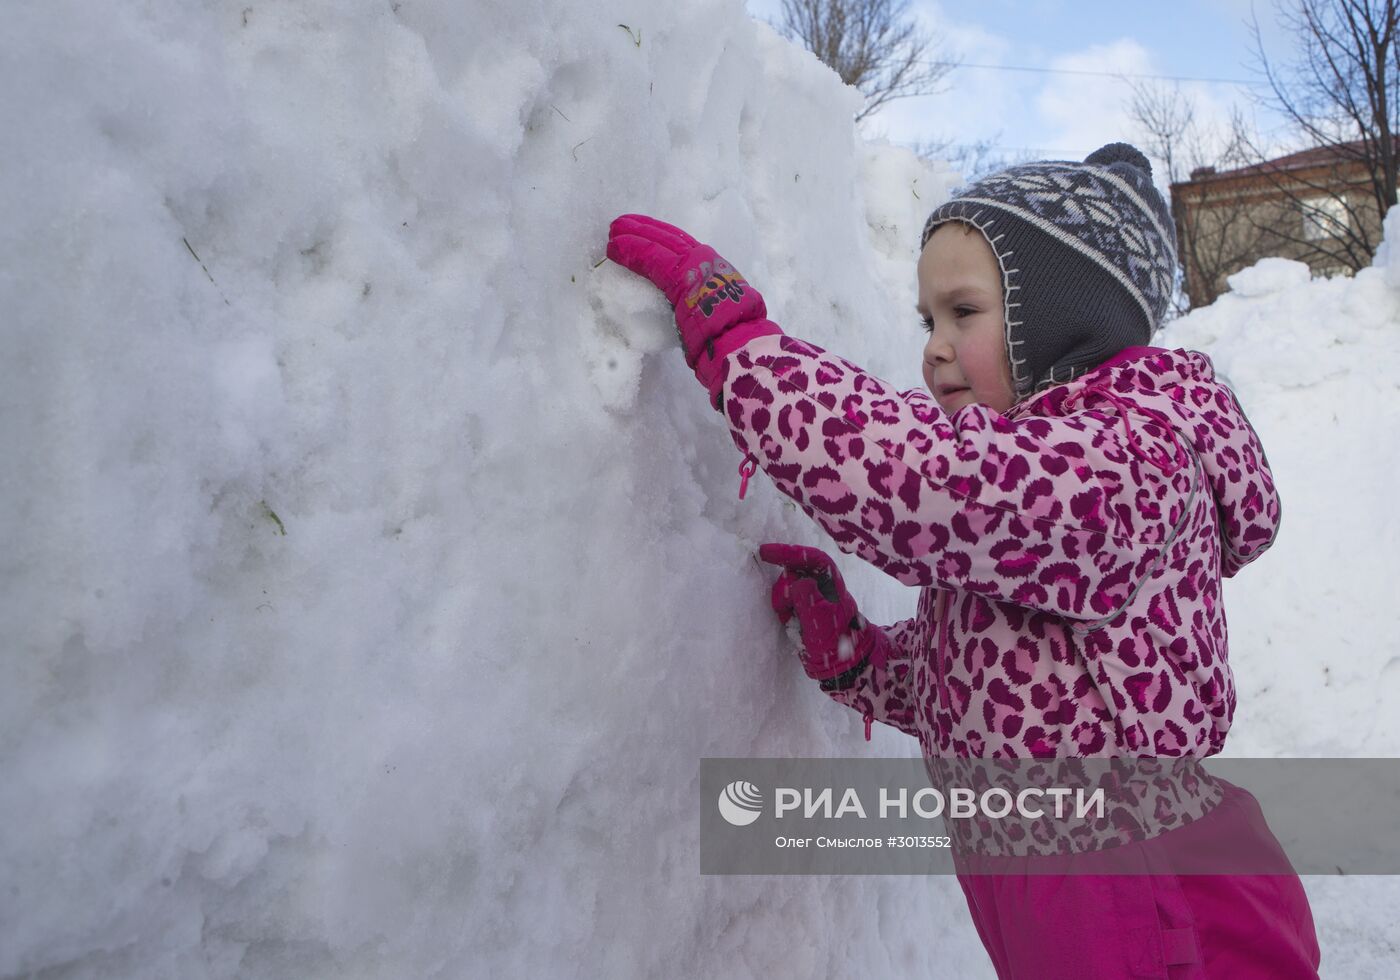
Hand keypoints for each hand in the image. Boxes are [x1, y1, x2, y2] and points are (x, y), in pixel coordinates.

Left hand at [606, 214, 782, 406]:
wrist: (739, 340)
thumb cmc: (732, 336)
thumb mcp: (720, 311)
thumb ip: (705, 305)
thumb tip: (696, 315)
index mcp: (715, 268)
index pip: (684, 245)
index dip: (662, 234)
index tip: (645, 229)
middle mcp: (706, 261)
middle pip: (669, 237)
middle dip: (644, 228)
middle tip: (621, 223)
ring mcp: (694, 266)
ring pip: (658, 243)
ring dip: (632, 235)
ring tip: (612, 230)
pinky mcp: (679, 277)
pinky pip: (650, 258)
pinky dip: (630, 251)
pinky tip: (613, 248)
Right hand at [757, 543, 886, 682]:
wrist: (841, 665)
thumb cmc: (835, 643)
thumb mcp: (821, 621)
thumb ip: (807, 599)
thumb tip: (796, 581)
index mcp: (831, 582)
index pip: (811, 558)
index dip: (788, 552)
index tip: (765, 552)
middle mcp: (821, 585)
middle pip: (793, 573)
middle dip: (784, 590)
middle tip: (786, 610)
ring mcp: (811, 597)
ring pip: (786, 589)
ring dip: (784, 604)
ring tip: (794, 622)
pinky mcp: (802, 609)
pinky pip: (785, 603)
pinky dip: (784, 612)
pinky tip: (792, 625)